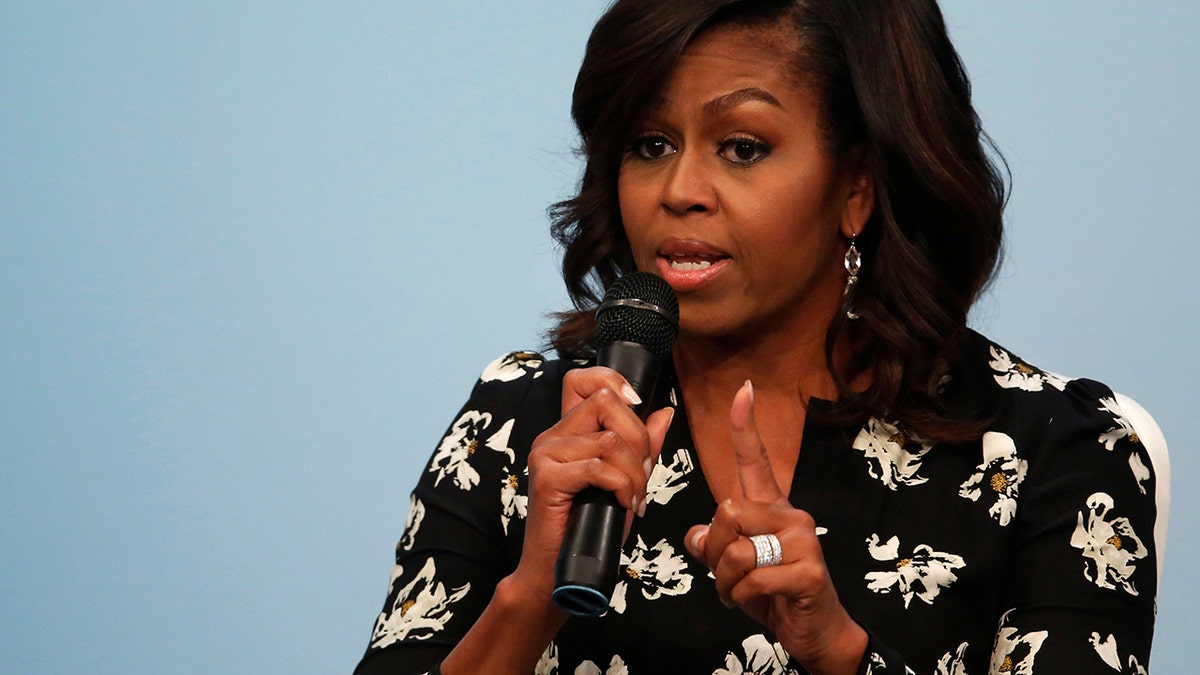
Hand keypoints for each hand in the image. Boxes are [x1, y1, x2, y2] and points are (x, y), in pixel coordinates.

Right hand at [512, 366, 673, 611]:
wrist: (558, 573)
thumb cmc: (591, 529)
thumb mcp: (624, 482)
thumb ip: (641, 448)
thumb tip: (663, 414)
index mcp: (567, 432)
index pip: (582, 379)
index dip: (613, 381)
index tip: (635, 408)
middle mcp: (552, 436)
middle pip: (606, 402)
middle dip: (638, 439)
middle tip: (641, 475)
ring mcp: (545, 455)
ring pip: (611, 440)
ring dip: (634, 473)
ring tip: (632, 499)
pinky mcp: (546, 478)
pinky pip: (599, 468)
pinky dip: (622, 487)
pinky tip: (623, 505)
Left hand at [684, 381, 865, 674]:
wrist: (814, 631)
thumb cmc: (773, 593)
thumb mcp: (733, 567)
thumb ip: (711, 544)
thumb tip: (697, 535)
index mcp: (771, 507)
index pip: (755, 460)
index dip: (744, 426)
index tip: (743, 389)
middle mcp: (790, 514)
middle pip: (726, 511)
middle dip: (714, 551)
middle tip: (729, 575)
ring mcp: (802, 540)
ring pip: (734, 549)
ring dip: (726, 581)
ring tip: (742, 591)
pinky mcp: (808, 570)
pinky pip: (751, 578)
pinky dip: (742, 597)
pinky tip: (756, 602)